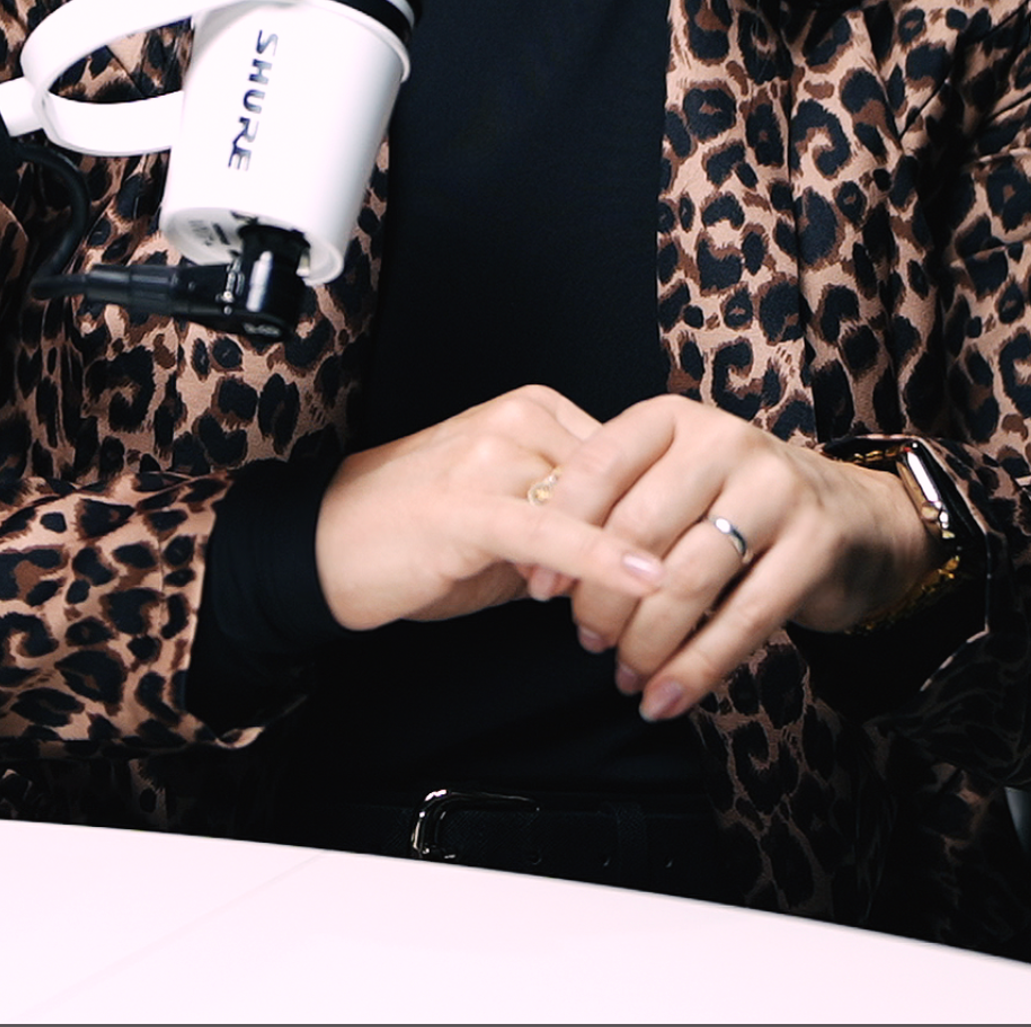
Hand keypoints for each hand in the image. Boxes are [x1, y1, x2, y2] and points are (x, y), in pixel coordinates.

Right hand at [313, 386, 668, 633]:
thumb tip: (646, 551)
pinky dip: (602, 558)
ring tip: (657, 621)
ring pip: (593, 507)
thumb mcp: (513, 516)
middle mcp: (518, 419)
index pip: (632, 460)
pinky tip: (647, 580)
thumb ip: (575, 517)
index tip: (702, 565)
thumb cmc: (420, 537)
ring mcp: (492, 456)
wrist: (328, 547)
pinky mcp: (470, 505)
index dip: (666, 517)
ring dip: (630, 568)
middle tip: (684, 609)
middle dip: (657, 543)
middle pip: (622, 482)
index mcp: (534, 410)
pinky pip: (551, 531)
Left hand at [532, 398, 939, 720]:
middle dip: (602, 597)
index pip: (599, 465)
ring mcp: (775, 491)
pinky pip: (742, 621)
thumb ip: (618, 504)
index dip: (561, 529)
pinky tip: (666, 700)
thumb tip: (539, 563)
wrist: (853, 519)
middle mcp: (725, 440)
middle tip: (586, 640)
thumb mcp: (677, 480)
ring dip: (645, 643)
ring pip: (686, 581)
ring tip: (625, 675)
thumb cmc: (734, 505)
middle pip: (639, 530)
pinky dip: (695, 670)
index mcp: (674, 418)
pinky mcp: (814, 546)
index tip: (538, 586)